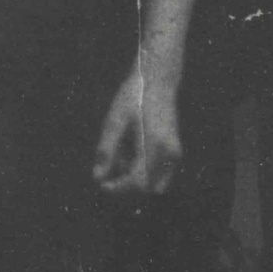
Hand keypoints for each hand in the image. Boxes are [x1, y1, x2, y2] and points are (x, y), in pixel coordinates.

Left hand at [93, 63, 182, 197]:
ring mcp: (175, 153)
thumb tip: (98, 178)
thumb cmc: (132, 99)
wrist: (157, 83)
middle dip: (126, 183)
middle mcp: (169, 153)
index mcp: (154, 145)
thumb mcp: (114, 121)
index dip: (119, 189)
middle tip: (110, 164)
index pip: (138, 182)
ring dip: (134, 174)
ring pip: (152, 181)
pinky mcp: (175, 152)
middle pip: (146, 186)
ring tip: (123, 148)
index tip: (102, 185)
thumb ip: (106, 151)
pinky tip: (131, 149)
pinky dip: (142, 168)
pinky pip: (157, 172)